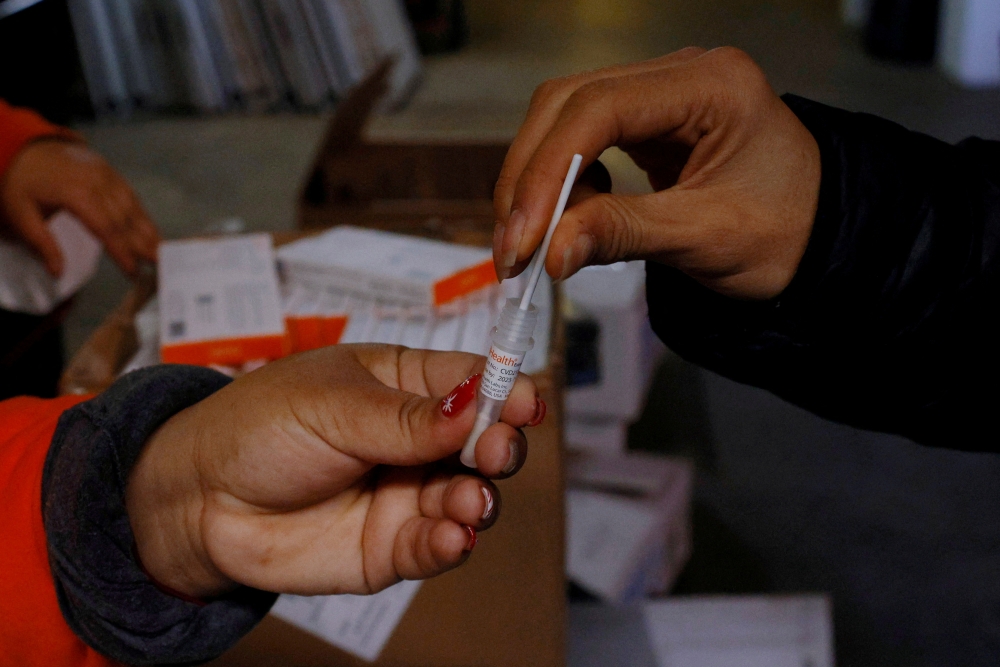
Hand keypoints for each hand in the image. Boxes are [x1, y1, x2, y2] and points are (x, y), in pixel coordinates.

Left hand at [0, 139, 158, 275]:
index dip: (121, 251)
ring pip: (133, 207)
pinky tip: (150, 231)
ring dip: (149, 231)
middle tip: (160, 264)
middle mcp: (97, 181)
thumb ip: (41, 244)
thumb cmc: (22, 183)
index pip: (105, 227)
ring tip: (160, 252)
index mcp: (75, 192)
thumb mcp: (20, 214)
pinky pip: (131, 196)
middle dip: (143, 243)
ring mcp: (106, 174)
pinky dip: (143, 215)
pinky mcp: (111, 173)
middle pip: (125, 218)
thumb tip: (57, 273)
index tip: (132, 271)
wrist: (26, 146)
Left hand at [126, 345, 541, 598]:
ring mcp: (406, 494)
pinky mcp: (390, 547)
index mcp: (404, 385)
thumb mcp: (332, 407)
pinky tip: (452, 537)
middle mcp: (416, 441)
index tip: (524, 404)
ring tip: (468, 501)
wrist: (196, 499)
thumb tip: (474, 406)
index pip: (472, 382)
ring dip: (479, 499)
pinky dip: (451, 544)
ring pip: (468, 497)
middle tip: (497, 451)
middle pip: (484, 442)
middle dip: (500, 447)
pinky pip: (435, 546)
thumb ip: (405, 418)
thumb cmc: (255, 428)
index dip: (504, 390)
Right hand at [493, 47, 820, 299]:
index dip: (548, 171)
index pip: (600, 108)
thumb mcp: (708, 238)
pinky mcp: (647, 122)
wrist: (821, 240)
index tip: (524, 235)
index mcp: (711, 85)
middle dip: (531, 176)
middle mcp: (680, 74)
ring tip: (536, 240)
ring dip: (537, 178)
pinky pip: (582, 138)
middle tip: (514, 245)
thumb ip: (624, 234)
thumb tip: (549, 251)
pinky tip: (570, 216)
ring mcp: (661, 94)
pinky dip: (561, 181)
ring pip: (564, 117)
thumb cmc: (788, 233)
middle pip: (569, 102)